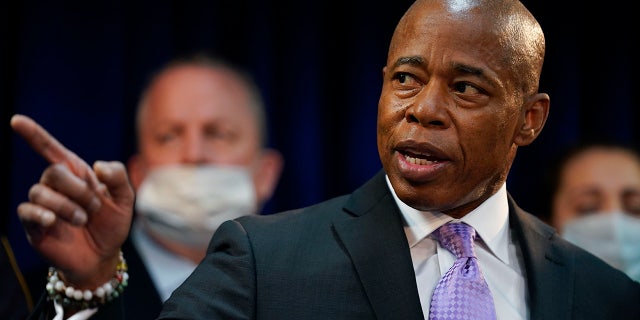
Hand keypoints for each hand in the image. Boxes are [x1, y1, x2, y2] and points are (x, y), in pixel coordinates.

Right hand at [10, 114, 133, 288]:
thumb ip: (118, 176)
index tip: (16, 120)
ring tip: (83, 220)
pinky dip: (41, 214)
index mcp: (76, 173)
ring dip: (67, 207)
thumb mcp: (124, 199)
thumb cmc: (112, 224)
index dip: (33, 134)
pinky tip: (54, 221)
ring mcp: (43, 205)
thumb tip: (97, 166)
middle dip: (78, 190)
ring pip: (41, 192)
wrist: (104, 256)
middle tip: (95, 208)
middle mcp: (56, 185)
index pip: (50, 149)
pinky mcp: (34, 225)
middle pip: (53, 172)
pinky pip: (27, 211)